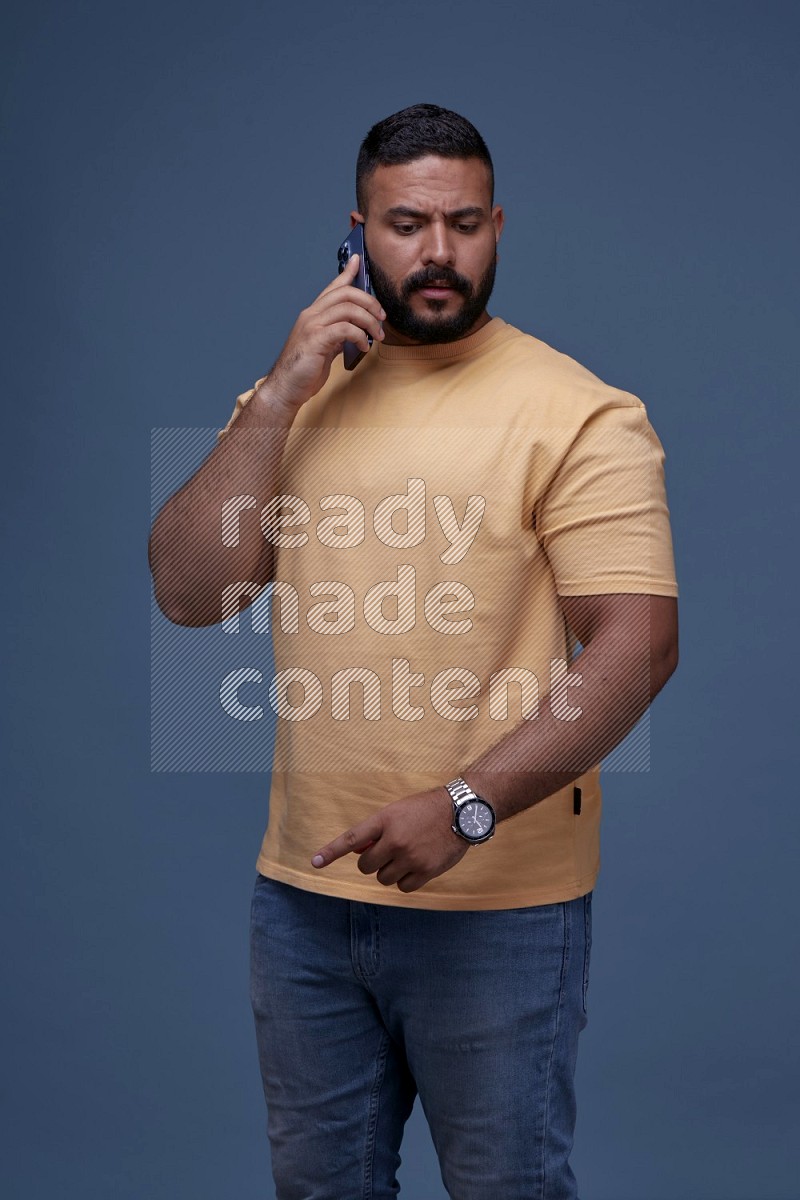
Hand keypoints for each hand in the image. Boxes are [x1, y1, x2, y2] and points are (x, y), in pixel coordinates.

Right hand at [265, 253, 385, 411]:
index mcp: (313, 315)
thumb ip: (337, 335)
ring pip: (348, 308)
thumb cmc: (303, 370)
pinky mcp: (316, 340)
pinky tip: (364, 346)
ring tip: (377, 336)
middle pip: (346, 293)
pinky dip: (360, 336)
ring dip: (369, 321)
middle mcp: (311, 315)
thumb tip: (354, 331)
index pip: (332, 288)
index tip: (358, 261)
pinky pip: (345, 328)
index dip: (347, 273)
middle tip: (382, 318)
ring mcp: (312, 326)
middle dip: (370, 302)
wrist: (286, 388)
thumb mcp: (324, 347)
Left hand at [311, 789, 469, 893]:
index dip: (331, 852)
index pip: (351, 839)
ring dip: (390, 872)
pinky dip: (406, 881)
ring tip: (406, 856)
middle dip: (373, 863)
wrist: (462, 812)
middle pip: (366, 866)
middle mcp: (395, 839)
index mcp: (385, 820)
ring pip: (384, 878)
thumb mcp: (397, 811)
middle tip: (387, 853)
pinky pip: (403, 887)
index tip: (315, 862)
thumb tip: (358, 852)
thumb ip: (377, 830)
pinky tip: (416, 866)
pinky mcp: (426, 870)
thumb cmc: (426, 809)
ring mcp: (410, 857)